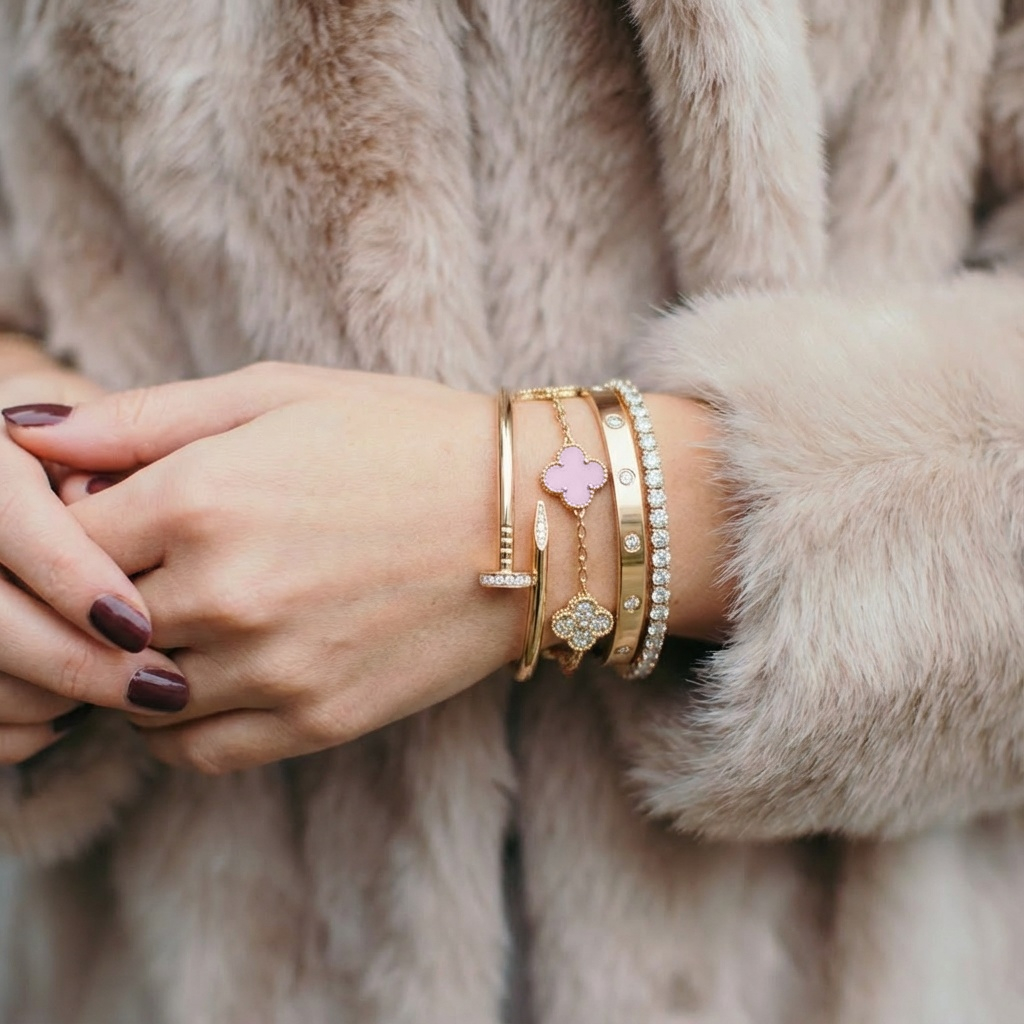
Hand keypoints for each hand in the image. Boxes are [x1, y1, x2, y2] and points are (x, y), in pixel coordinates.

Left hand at [6, 364, 525, 772]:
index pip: (62, 541)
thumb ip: (142, 419)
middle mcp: (224, 593)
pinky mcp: (313, 721)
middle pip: (92, 622)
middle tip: (152, 564)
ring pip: (133, 694)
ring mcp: (270, 668)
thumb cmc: (404, 437)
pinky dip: (176, 720)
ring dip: (137, 658)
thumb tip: (25, 439)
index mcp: (201, 497)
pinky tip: (208, 674)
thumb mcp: (277, 394)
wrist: (529, 516)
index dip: (75, 528)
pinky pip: (192, 750)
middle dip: (103, 594)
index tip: (116, 516)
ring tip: (187, 614)